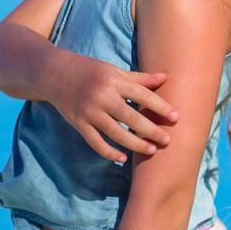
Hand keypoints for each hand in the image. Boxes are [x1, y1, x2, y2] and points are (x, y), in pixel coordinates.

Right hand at [47, 50, 178, 161]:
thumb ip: (139, 78)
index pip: (142, 95)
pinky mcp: (78, 123)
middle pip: (131, 118)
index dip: (160, 106)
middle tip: (168, 140)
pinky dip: (109, 152)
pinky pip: (96, 142)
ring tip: (152, 150)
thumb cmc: (90, 71)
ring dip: (135, 144)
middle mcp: (101, 96)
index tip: (176, 117)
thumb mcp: (114, 70)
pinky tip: (123, 158)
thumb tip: (166, 78)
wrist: (54, 73)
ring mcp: (88, 111)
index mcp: (113, 80)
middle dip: (151, 130)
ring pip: (115, 133)